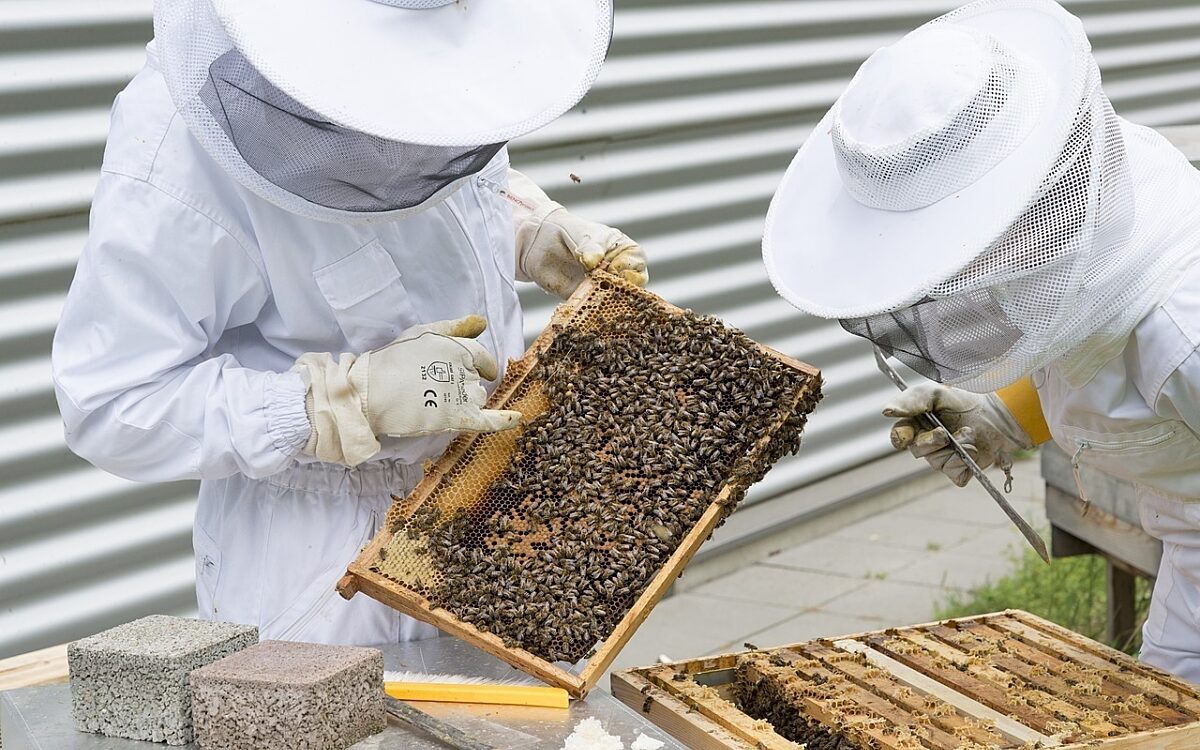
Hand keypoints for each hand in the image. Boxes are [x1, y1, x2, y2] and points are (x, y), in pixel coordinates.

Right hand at [295, 315, 521, 466]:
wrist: (369, 391)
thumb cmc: (391, 360)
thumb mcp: (422, 334)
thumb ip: (455, 328)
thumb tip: (482, 321)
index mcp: (457, 346)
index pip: (482, 358)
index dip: (480, 366)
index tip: (478, 371)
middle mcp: (464, 368)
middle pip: (478, 381)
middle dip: (464, 385)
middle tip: (437, 389)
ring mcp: (461, 393)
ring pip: (478, 398)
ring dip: (465, 402)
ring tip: (436, 402)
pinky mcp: (456, 417)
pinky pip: (488, 420)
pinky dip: (504, 420)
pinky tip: (516, 419)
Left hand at [506, 168, 647, 297]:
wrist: (541, 243)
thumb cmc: (569, 232)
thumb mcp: (583, 235)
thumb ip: (590, 247)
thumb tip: (592, 262)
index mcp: (624, 252)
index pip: (637, 264)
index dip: (628, 268)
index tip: (611, 267)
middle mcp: (619, 273)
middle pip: (633, 288)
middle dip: (622, 289)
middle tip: (604, 284)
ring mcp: (604, 289)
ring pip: (616, 302)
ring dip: (608, 303)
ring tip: (592, 296)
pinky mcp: (588, 302)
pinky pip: (595, 311)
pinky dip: (592, 312)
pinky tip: (584, 307)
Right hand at [883, 383, 1030, 486]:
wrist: (998, 413)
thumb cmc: (965, 401)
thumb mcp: (936, 393)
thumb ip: (911, 401)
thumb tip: (886, 411)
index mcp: (916, 425)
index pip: (899, 436)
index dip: (900, 438)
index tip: (905, 436)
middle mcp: (927, 443)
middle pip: (917, 451)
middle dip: (931, 442)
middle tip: (945, 433)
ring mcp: (943, 459)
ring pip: (937, 463)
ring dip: (956, 448)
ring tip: (969, 433)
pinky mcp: (960, 470)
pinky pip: (955, 474)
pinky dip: (966, 462)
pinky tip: (974, 449)